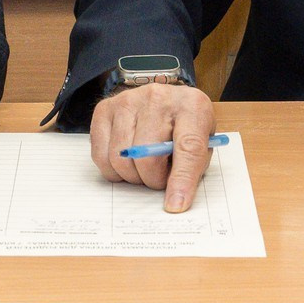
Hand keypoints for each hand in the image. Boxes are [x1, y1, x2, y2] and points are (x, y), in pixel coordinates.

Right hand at [87, 82, 218, 211]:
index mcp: (192, 106)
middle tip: (160, 178)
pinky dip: (113, 170)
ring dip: (133, 176)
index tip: (175, 204)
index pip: (188, 147)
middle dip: (153, 180)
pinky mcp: (105, 109)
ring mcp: (128, 101)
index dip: (181, 179)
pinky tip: (127, 161)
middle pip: (147, 157)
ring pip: (121, 159)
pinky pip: (101, 155)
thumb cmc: (186, 125)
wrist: (167, 98)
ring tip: (145, 168)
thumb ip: (192, 169)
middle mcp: (158, 98)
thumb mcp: (203, 143)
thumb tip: (174, 201)